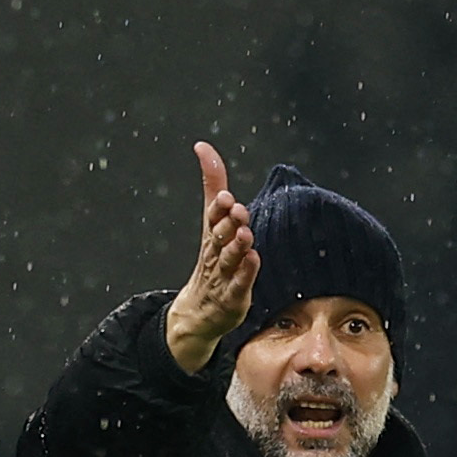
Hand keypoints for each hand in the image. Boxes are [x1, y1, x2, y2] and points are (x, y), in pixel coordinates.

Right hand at [164, 141, 257, 373]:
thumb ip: (212, 183)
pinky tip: (254, 260)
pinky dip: (246, 273)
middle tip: (237, 209)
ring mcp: (223, 276)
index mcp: (211, 234)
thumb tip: (203, 146)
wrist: (201, 309)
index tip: (224, 195)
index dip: (218, 208)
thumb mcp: (212, 220)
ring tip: (246, 234)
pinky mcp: (233, 297)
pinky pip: (239, 284)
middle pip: (220, 236)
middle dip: (228, 223)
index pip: (212, 217)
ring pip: (229, 259)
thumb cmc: (212, 259)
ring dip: (237, 246)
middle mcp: (215, 253)